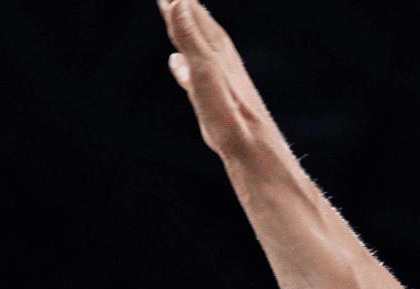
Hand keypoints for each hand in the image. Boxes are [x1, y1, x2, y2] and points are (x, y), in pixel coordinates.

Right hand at [155, 0, 286, 161]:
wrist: (248, 143)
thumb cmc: (228, 108)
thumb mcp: (204, 67)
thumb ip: (190, 36)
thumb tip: (177, 2)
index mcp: (216, 46)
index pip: (191, 12)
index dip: (177, 0)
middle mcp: (218, 57)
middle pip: (195, 24)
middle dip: (180, 8)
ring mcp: (214, 76)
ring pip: (195, 45)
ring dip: (182, 30)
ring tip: (171, 17)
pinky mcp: (210, 96)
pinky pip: (191, 71)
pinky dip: (181, 63)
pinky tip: (175, 64)